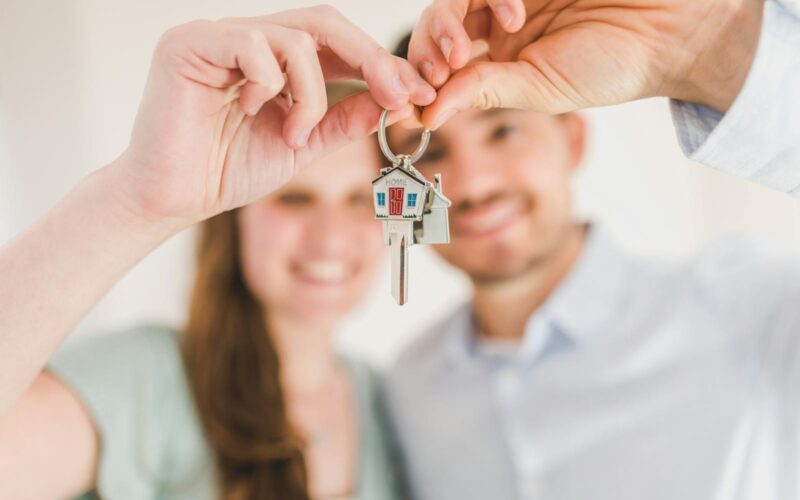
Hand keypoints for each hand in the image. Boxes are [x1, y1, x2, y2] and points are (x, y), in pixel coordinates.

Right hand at [115, 6, 434, 224]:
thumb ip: (342, 120)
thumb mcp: (303, 145)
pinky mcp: (189, 43)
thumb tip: (391, 100)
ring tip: (294, 135)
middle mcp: (248, 39)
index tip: (417, 94)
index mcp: (274, 59)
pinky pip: (252, 44)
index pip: (336, 43)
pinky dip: (269, 84)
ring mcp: (218, 36)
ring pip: (295, 38)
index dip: (380, 64)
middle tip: (399, 95)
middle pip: (325, 22)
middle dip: (371, 60)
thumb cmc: (228, 170)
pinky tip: (251, 112)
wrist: (173, 198)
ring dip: (312, 94)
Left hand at [409, 0, 762, 128]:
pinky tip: (515, 13)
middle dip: (428, 46)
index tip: (415, 98)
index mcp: (499, 58)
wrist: (671, 30)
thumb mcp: (540, 89)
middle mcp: (499, 22)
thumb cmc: (613, 66)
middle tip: (439, 68)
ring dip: (451, 19)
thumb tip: (425, 115)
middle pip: (439, 22)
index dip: (421, 75)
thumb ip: (483, 93)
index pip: (442, 61)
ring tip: (469, 47)